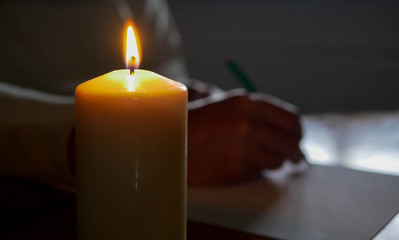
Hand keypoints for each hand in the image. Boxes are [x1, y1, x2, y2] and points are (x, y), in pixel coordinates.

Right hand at [187, 89, 304, 185]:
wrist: (170, 140)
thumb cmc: (201, 121)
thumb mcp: (229, 104)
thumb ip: (260, 114)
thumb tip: (292, 133)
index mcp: (248, 103)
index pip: (291, 119)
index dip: (297, 130)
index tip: (297, 137)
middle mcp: (248, 125)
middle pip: (291, 142)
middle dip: (294, 150)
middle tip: (293, 155)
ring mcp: (241, 149)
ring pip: (277, 161)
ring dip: (272, 161)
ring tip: (254, 155)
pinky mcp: (234, 170)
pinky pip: (257, 173)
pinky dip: (252, 169)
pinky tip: (234, 161)